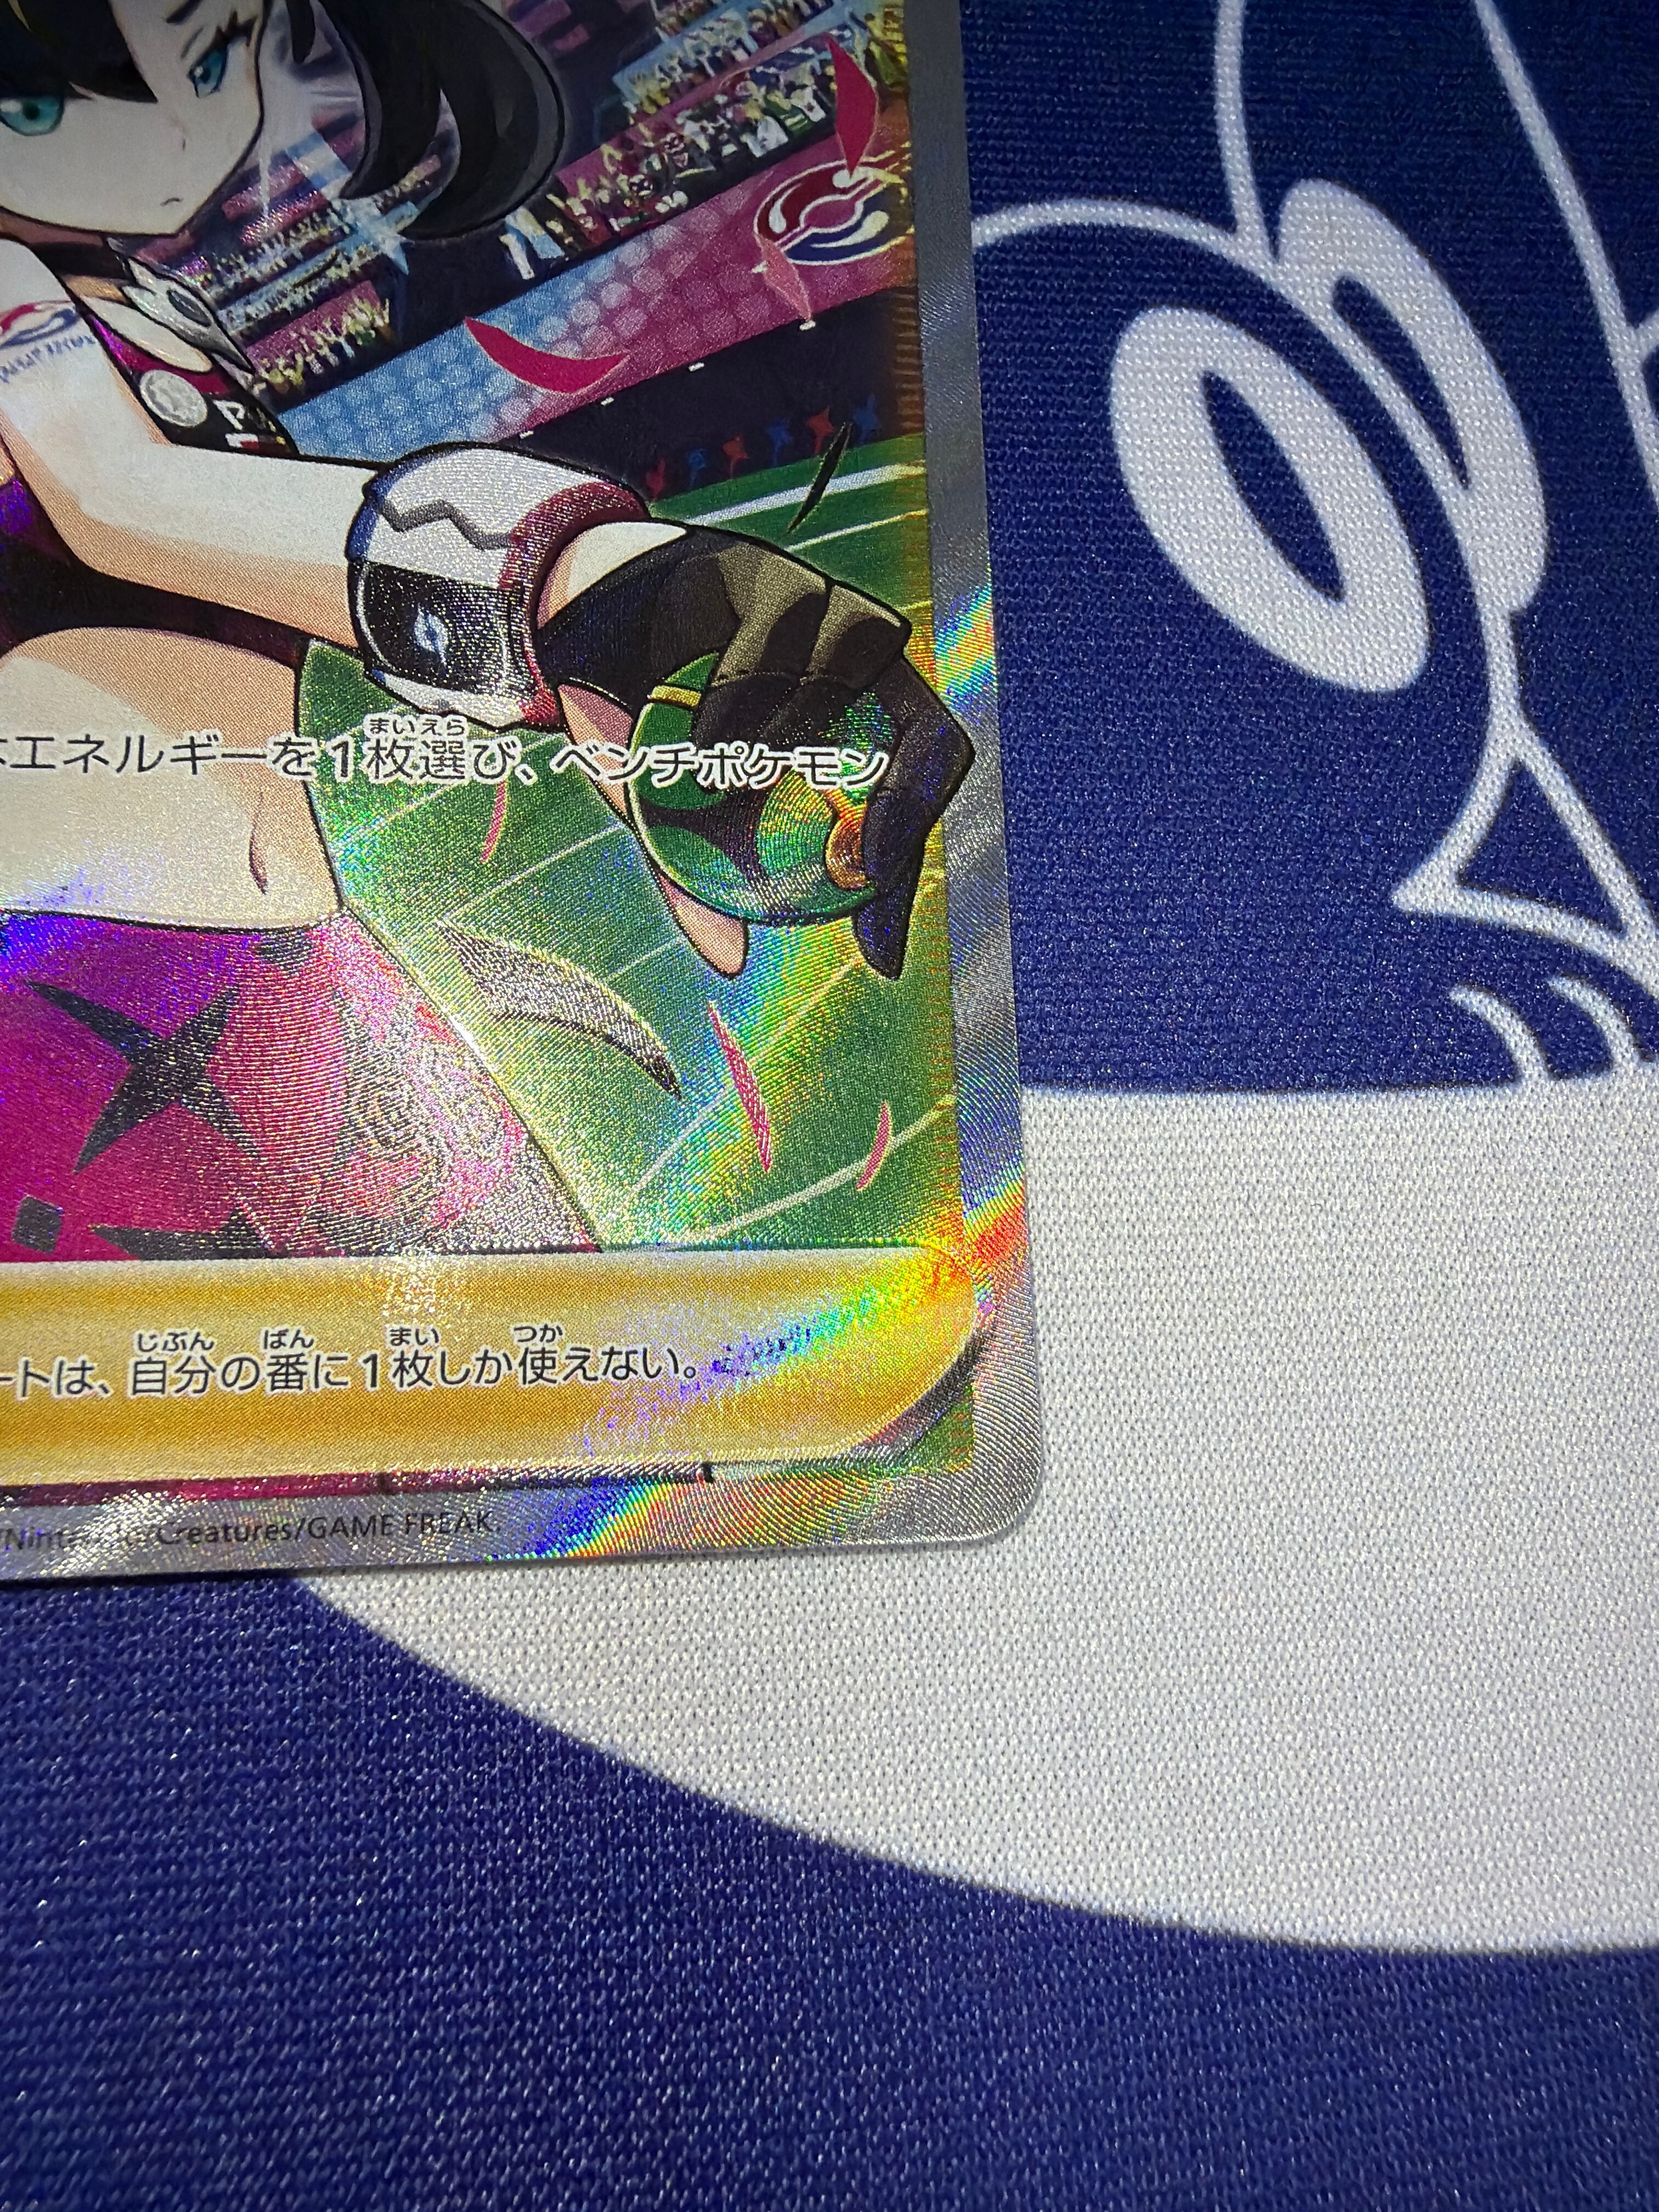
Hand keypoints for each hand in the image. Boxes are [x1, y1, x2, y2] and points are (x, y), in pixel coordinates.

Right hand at [535, 530, 973, 975]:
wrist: (572, 632)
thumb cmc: (647, 729)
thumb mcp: (672, 817)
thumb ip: (701, 881)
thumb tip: (729, 961)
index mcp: (858, 728)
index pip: (922, 787)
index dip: (912, 864)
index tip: (879, 948)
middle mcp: (860, 671)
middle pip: (931, 728)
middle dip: (906, 803)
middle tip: (857, 865)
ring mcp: (822, 612)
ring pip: (861, 661)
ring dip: (808, 731)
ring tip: (730, 784)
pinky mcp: (771, 570)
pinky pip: (786, 623)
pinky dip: (749, 688)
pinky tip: (704, 740)